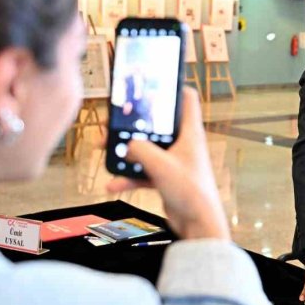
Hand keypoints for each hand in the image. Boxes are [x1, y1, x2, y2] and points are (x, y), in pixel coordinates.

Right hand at [107, 88, 228, 240]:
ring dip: (126, 150)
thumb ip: (139, 149)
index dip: (173, 86)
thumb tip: (127, 145)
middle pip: (156, 123)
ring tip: (105, 150)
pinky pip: (143, 171)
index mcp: (189, 132)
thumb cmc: (191, 192)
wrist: (198, 224)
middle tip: (113, 123)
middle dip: (133, 123)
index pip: (186, 98)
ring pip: (146, 147)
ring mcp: (174, 160)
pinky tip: (112, 184)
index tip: (153, 81)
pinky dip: (128, 176)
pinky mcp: (167, 177)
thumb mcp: (160, 165)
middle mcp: (183, 143)